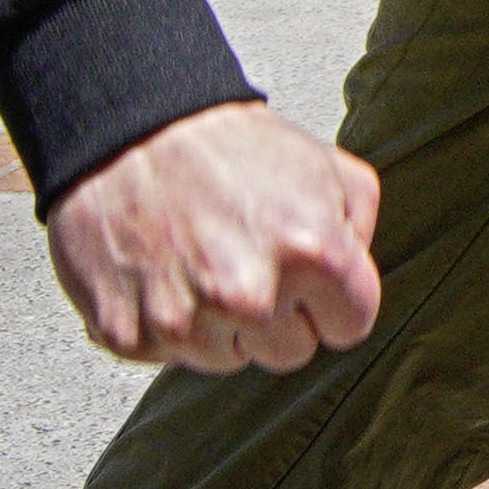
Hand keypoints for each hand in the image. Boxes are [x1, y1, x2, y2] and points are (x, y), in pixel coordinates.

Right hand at [43, 99, 383, 370]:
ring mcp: (186, 321)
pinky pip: (169, 355)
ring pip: (229, 360)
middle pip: (291, 353)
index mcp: (313, 254)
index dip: (329, 300)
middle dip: (279, 316)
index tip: (305, 277)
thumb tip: (354, 278)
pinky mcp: (129, 334)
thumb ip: (360, 228)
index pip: (348, 327)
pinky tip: (163, 273)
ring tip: (201, 263)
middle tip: (247, 261)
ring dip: (221, 325)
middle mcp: (251, 297)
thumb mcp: (327, 165)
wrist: (128, 128)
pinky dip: (166, 323)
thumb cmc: (226, 147)